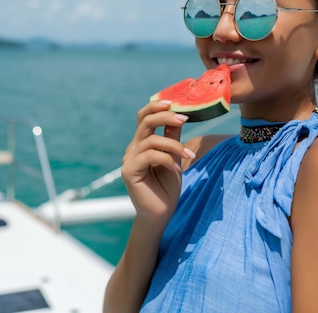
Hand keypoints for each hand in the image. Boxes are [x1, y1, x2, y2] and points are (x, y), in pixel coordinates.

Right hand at [121, 100, 195, 224]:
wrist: (160, 214)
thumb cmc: (167, 187)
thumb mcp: (174, 158)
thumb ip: (172, 138)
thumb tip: (178, 116)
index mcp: (141, 143)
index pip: (144, 117)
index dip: (156, 107)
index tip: (173, 102)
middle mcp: (133, 149)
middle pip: (144, 121)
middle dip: (165, 116)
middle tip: (183, 118)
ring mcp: (129, 160)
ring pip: (151, 140)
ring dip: (174, 145)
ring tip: (189, 156)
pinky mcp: (129, 172)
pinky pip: (150, 156)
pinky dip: (167, 159)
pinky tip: (176, 168)